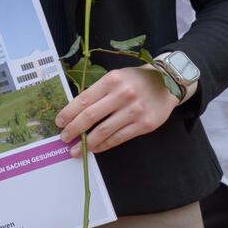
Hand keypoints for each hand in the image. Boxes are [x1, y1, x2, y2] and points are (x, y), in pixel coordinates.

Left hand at [56, 67, 175, 155]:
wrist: (167, 83)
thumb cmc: (136, 80)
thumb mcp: (116, 77)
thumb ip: (98, 91)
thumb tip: (75, 111)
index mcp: (112, 80)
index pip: (84, 99)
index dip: (69, 113)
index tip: (59, 122)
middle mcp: (122, 95)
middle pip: (91, 116)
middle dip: (74, 129)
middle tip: (64, 137)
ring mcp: (134, 111)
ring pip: (104, 130)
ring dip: (87, 142)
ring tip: (75, 149)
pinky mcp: (144, 125)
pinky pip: (119, 138)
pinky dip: (104, 145)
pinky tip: (95, 148)